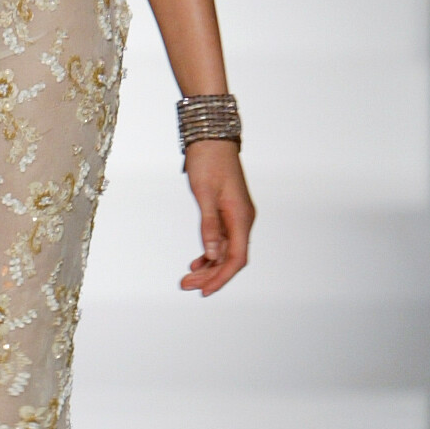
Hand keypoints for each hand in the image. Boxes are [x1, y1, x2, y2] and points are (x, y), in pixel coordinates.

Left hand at [181, 139, 252, 294]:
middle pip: (231, 259)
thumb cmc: (208, 161)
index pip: (236, 258)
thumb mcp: (204, 194)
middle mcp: (243, 220)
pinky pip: (223, 240)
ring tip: (187, 277)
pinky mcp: (229, 212)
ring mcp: (237, 216)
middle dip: (210, 275)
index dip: (221, 278)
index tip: (204, 291)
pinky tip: (198, 261)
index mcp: (241, 217)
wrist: (212, 138)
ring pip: (226, 251)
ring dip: (209, 266)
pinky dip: (210, 253)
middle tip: (186, 285)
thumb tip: (211, 255)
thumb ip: (209, 226)